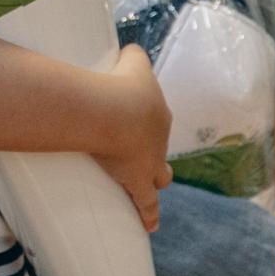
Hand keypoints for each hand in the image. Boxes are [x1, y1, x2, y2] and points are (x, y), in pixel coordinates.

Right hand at [91, 45, 172, 230]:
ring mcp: (150, 163)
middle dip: (153, 154)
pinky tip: (150, 226)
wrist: (114, 111)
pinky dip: (148, 215)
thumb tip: (129, 49)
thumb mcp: (131, 61)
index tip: (132, 123)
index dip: (143, 122)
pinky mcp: (138, 181)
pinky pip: (146, 203)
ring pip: (157, 176)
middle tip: (137, 153)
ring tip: (145, 184)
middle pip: (160, 150)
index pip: (154, 120)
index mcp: (158, 113)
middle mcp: (159, 140)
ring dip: (153, 180)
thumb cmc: (120, 84)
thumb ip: (133, 54)